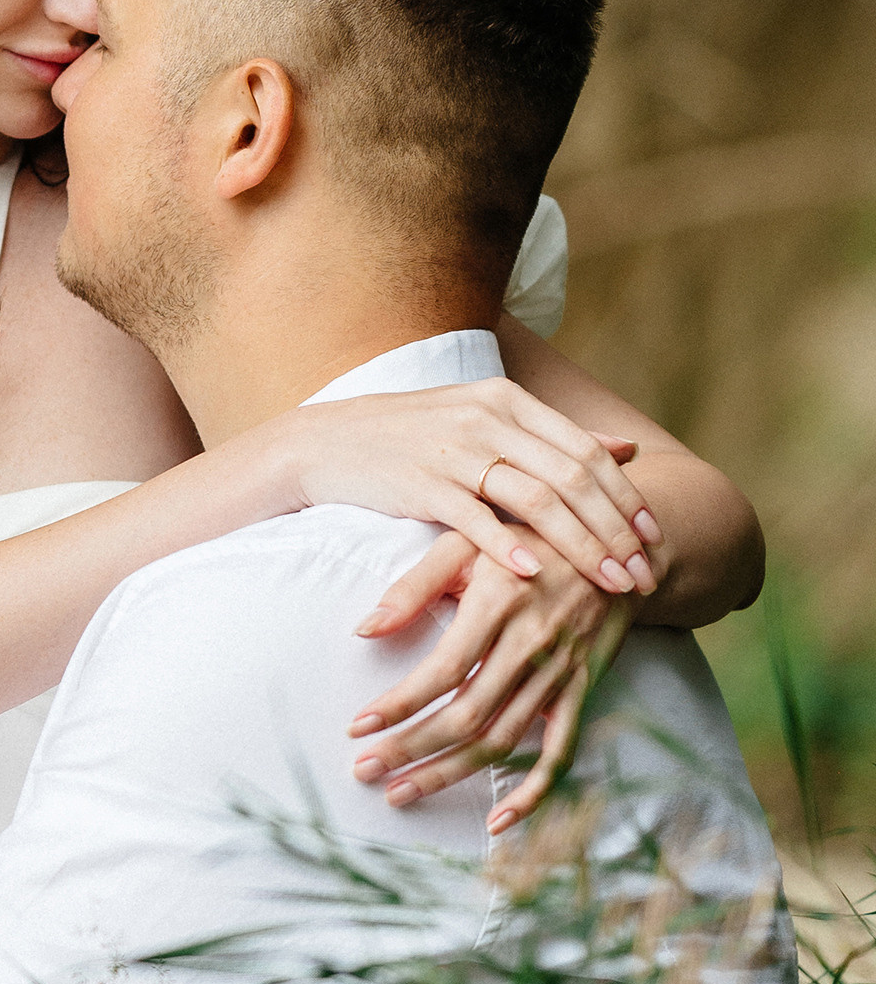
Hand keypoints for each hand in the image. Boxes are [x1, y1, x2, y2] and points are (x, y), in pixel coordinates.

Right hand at [285, 379, 663, 597]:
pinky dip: (509, 548)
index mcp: (509, 400)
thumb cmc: (416, 437)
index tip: (654, 537)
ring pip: (536, 500)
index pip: (585, 449)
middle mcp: (488, 418)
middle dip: (614, 530)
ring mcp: (455, 450)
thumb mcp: (488, 421)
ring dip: (580, 547)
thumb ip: (557, 436)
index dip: (625, 496)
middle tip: (644, 572)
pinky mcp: (422, 484)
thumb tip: (628, 450)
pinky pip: (476, 520)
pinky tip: (536, 577)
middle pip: (571, 477)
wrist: (329, 442)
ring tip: (610, 583)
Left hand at [350, 531, 632, 829]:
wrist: (616, 542)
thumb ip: (415, 583)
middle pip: (467, 715)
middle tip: (364, 771)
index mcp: (501, 603)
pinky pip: (560, 752)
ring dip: (450, 773)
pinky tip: (498, 823)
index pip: (443, 670)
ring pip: (503, 740)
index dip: (400, 704)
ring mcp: (562, 672)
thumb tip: (364, 628)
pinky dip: (533, 792)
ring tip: (400, 792)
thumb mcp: (467, 539)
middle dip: (411, 749)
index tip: (357, 727)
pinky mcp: (583, 690)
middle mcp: (533, 645)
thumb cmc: (526, 536)